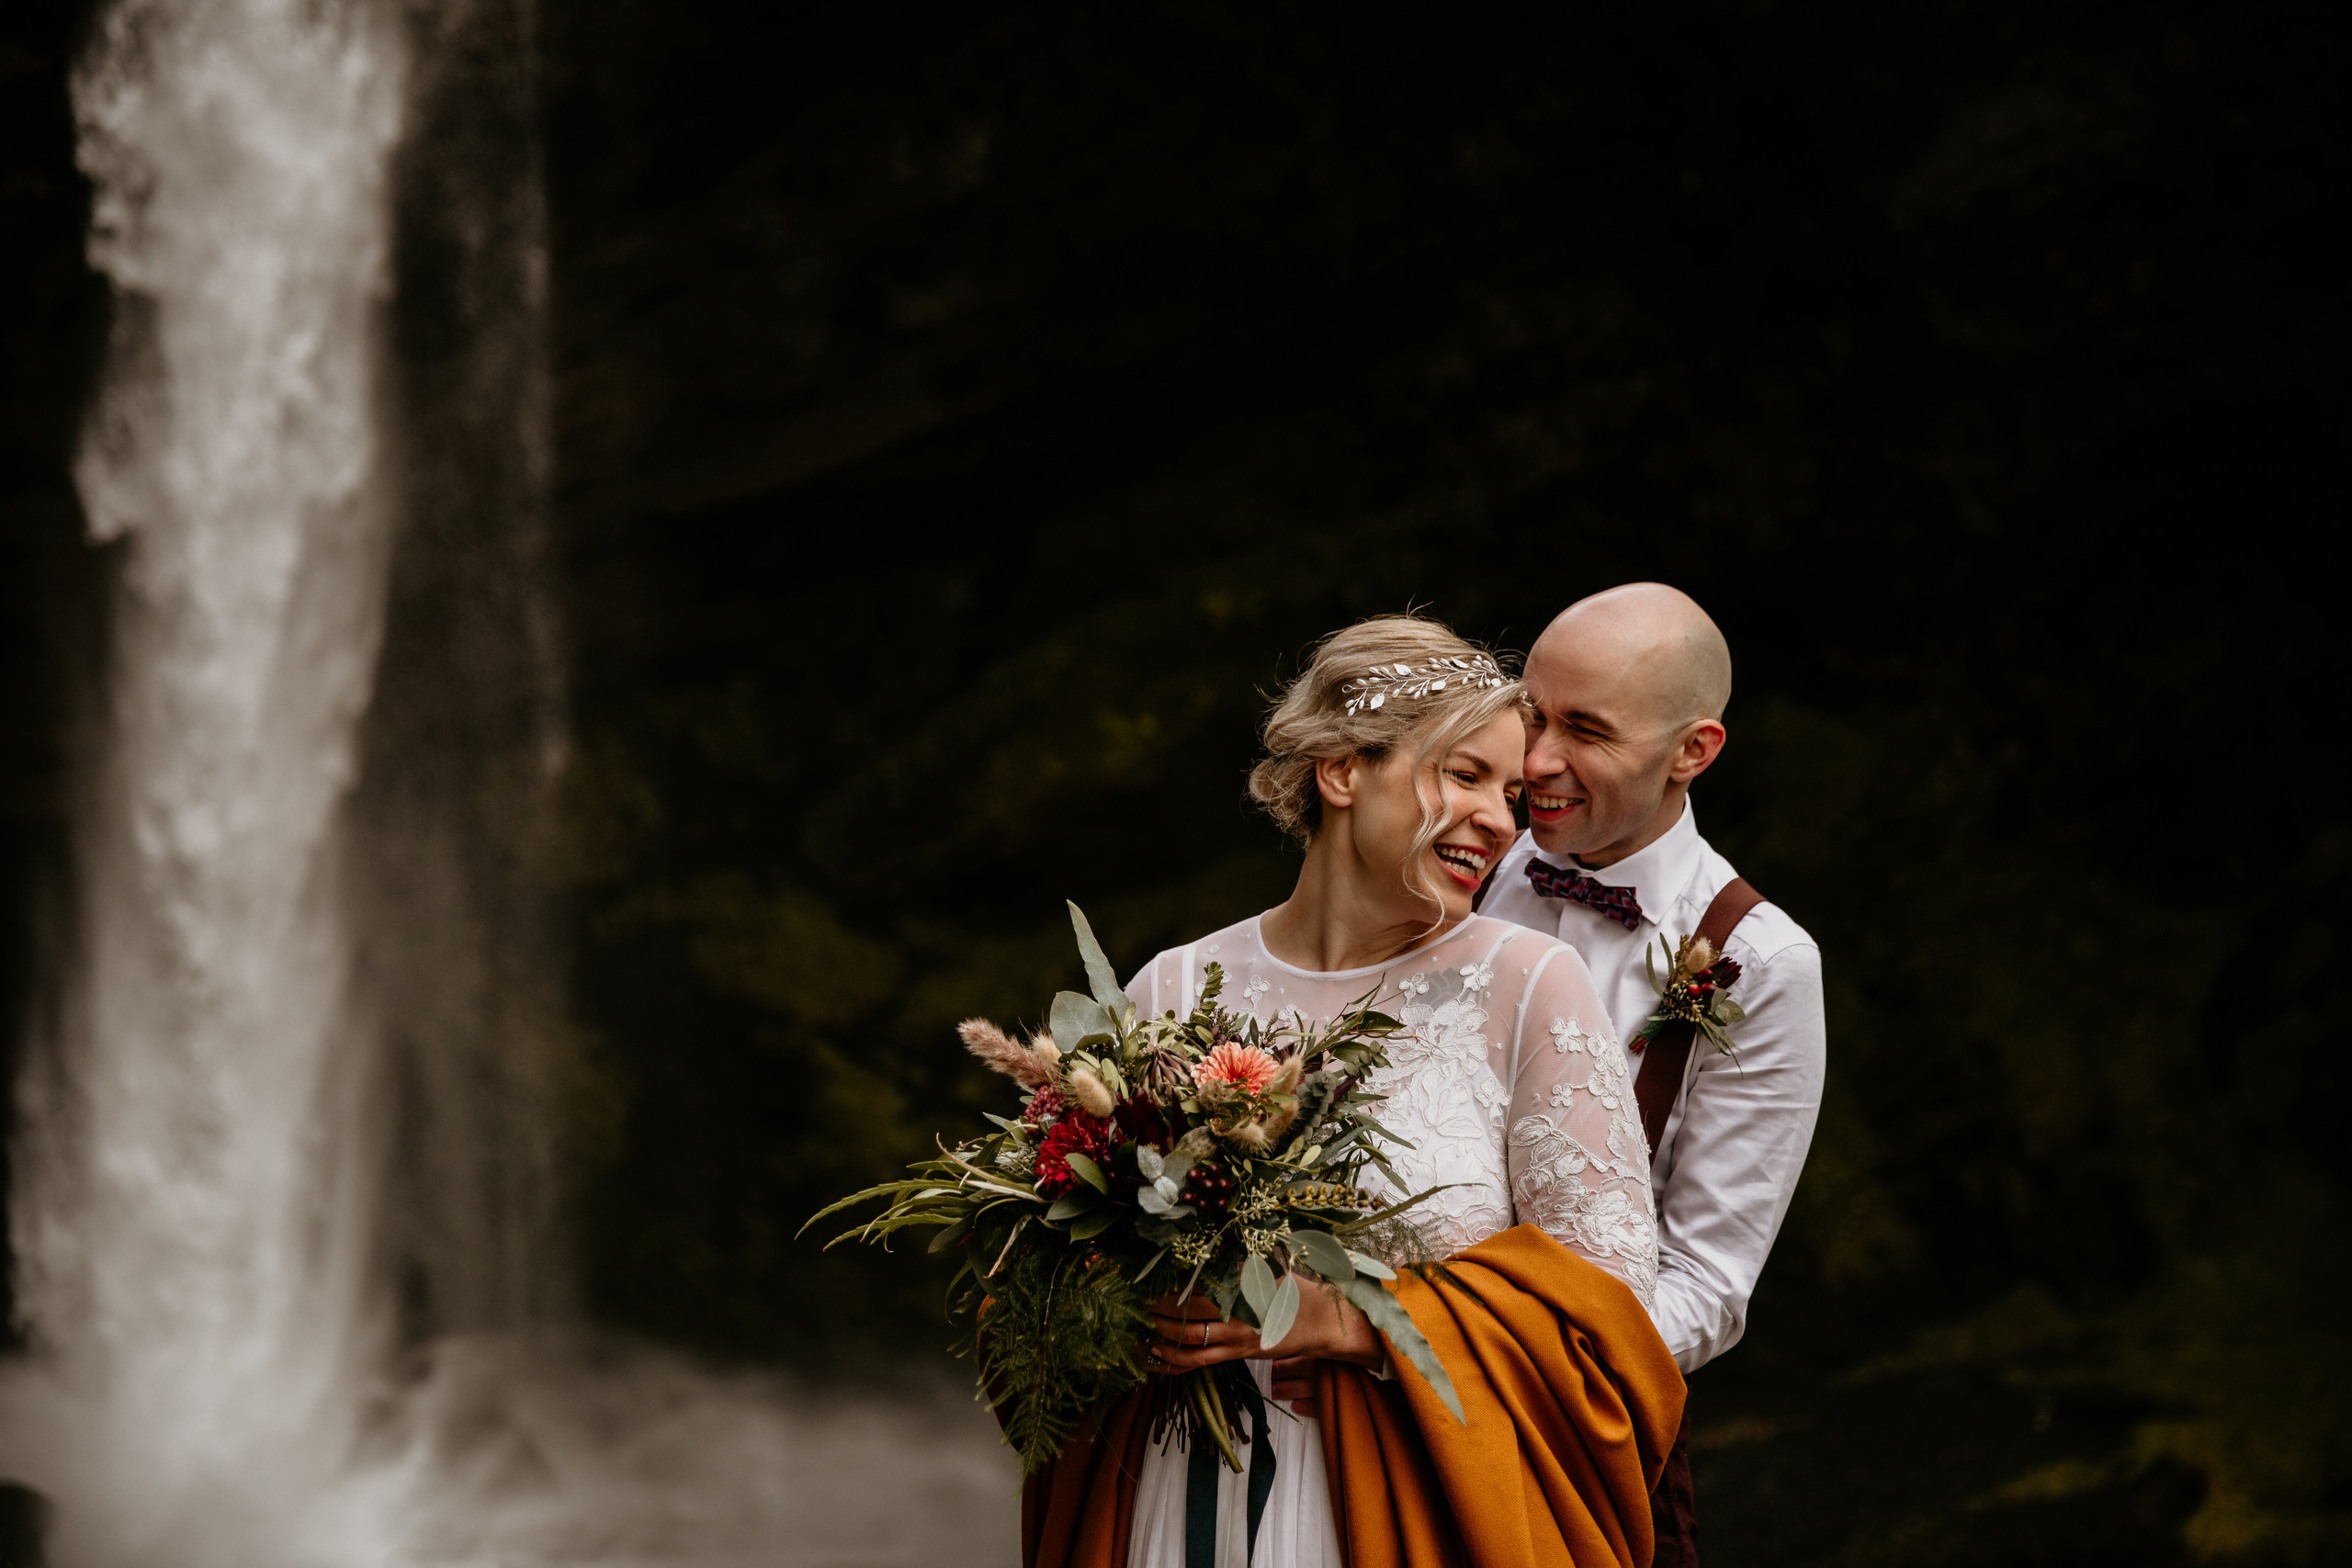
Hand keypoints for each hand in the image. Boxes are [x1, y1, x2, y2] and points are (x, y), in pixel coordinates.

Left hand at [1147, 1278, 1385, 1413]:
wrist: (1319, 1321)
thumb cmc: (1291, 1288)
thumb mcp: (1265, 1268)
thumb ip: (1234, 1263)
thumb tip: (1201, 1251)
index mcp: (1242, 1291)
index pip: (1197, 1290)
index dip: (1169, 1290)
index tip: (1147, 1284)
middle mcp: (1236, 1317)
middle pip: (1188, 1319)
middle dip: (1157, 1315)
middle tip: (1135, 1308)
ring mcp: (1236, 1340)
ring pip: (1190, 1345)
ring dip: (1161, 1342)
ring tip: (1139, 1335)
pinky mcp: (1238, 1356)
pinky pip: (1200, 1364)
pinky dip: (1174, 1364)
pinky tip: (1155, 1360)